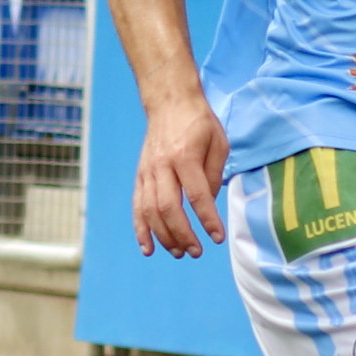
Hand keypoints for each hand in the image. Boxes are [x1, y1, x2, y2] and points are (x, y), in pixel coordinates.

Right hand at [133, 90, 227, 257]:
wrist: (169, 102)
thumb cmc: (199, 123)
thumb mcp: (218, 143)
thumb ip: (214, 174)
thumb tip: (207, 204)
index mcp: (185, 156)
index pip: (197, 195)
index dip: (207, 219)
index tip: (217, 237)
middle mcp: (162, 165)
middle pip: (169, 208)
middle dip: (183, 235)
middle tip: (197, 251)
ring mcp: (147, 172)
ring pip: (150, 211)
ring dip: (164, 236)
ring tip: (179, 252)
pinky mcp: (140, 176)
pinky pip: (137, 206)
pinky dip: (141, 229)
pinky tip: (148, 248)